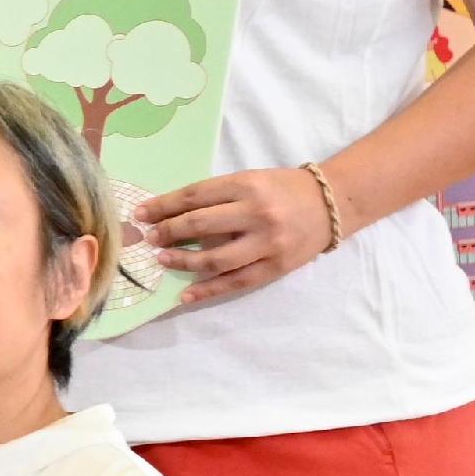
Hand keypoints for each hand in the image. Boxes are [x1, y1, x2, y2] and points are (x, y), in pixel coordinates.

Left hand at [136, 164, 340, 309]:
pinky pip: (235, 282)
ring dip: (182, 261)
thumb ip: (217, 196)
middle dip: (168, 232)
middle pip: (200, 225)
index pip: (195, 196)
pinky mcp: (275, 267)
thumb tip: (171, 214)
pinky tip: (184, 295)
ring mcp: (267, 243)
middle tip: (150, 238)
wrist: (332, 204)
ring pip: (214, 258)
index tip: (142, 213)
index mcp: (247, 185)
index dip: (164, 206)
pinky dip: (207, 290)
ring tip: (162, 260)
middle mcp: (256, 213)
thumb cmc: (284, 189)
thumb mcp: (251, 180)